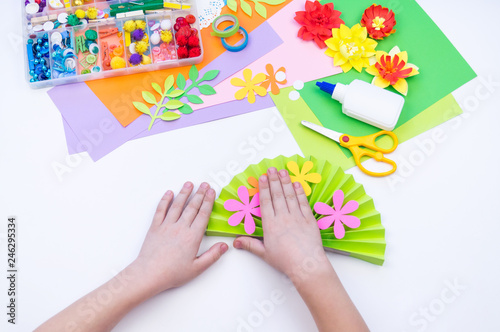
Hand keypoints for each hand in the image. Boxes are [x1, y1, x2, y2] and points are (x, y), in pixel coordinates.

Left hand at [131, 182, 227, 295]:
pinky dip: (165, 200)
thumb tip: (225, 245)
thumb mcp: (197, 268)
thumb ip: (212, 256)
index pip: (203, 214)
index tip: (212, 192)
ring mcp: (166, 226)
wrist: (149, 274)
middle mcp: (180, 228)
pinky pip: (160, 210)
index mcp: (192, 236)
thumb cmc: (172, 273)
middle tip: (205, 184)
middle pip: (192, 207)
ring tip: (189, 184)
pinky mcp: (155, 227)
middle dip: (200, 194)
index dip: (208, 201)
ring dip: (184, 193)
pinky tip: (169, 193)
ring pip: (177, 205)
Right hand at [233, 168, 329, 283]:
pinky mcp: (309, 220)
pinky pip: (303, 202)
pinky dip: (300, 192)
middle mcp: (283, 218)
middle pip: (277, 195)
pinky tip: (297, 184)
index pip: (266, 202)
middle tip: (271, 169)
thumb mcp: (264, 253)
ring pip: (290, 196)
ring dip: (286, 182)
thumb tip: (235, 241)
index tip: (262, 177)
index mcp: (271, 225)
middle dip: (274, 180)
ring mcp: (297, 217)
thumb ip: (250, 244)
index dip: (264, 188)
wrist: (306, 265)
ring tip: (283, 172)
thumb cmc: (285, 261)